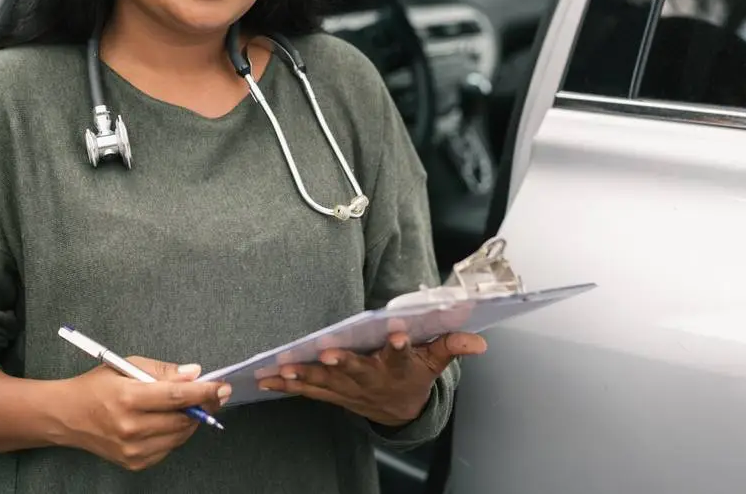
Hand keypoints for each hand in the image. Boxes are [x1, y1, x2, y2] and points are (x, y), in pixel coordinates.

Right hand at [57, 357, 229, 471]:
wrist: (67, 416)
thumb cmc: (96, 387)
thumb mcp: (126, 366)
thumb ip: (162, 371)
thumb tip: (194, 374)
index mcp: (128, 397)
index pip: (176, 396)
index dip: (204, 392)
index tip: (221, 387)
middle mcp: (130, 427)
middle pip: (182, 419)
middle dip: (203, 406)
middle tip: (214, 394)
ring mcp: (132, 449)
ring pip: (179, 436)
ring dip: (192, 420)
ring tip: (192, 406)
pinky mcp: (134, 462)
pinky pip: (167, 448)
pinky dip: (175, 434)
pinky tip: (169, 421)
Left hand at [256, 331, 486, 426]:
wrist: (399, 412)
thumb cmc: (413, 375)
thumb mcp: (435, 360)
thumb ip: (451, 345)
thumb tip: (479, 341)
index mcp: (398, 366)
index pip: (404, 355)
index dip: (402, 346)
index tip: (400, 334)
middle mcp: (372, 378)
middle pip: (358, 370)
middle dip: (343, 362)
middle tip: (328, 353)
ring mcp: (349, 388)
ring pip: (327, 382)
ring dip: (305, 375)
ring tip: (285, 367)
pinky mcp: (331, 394)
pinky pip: (308, 390)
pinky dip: (287, 385)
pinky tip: (266, 379)